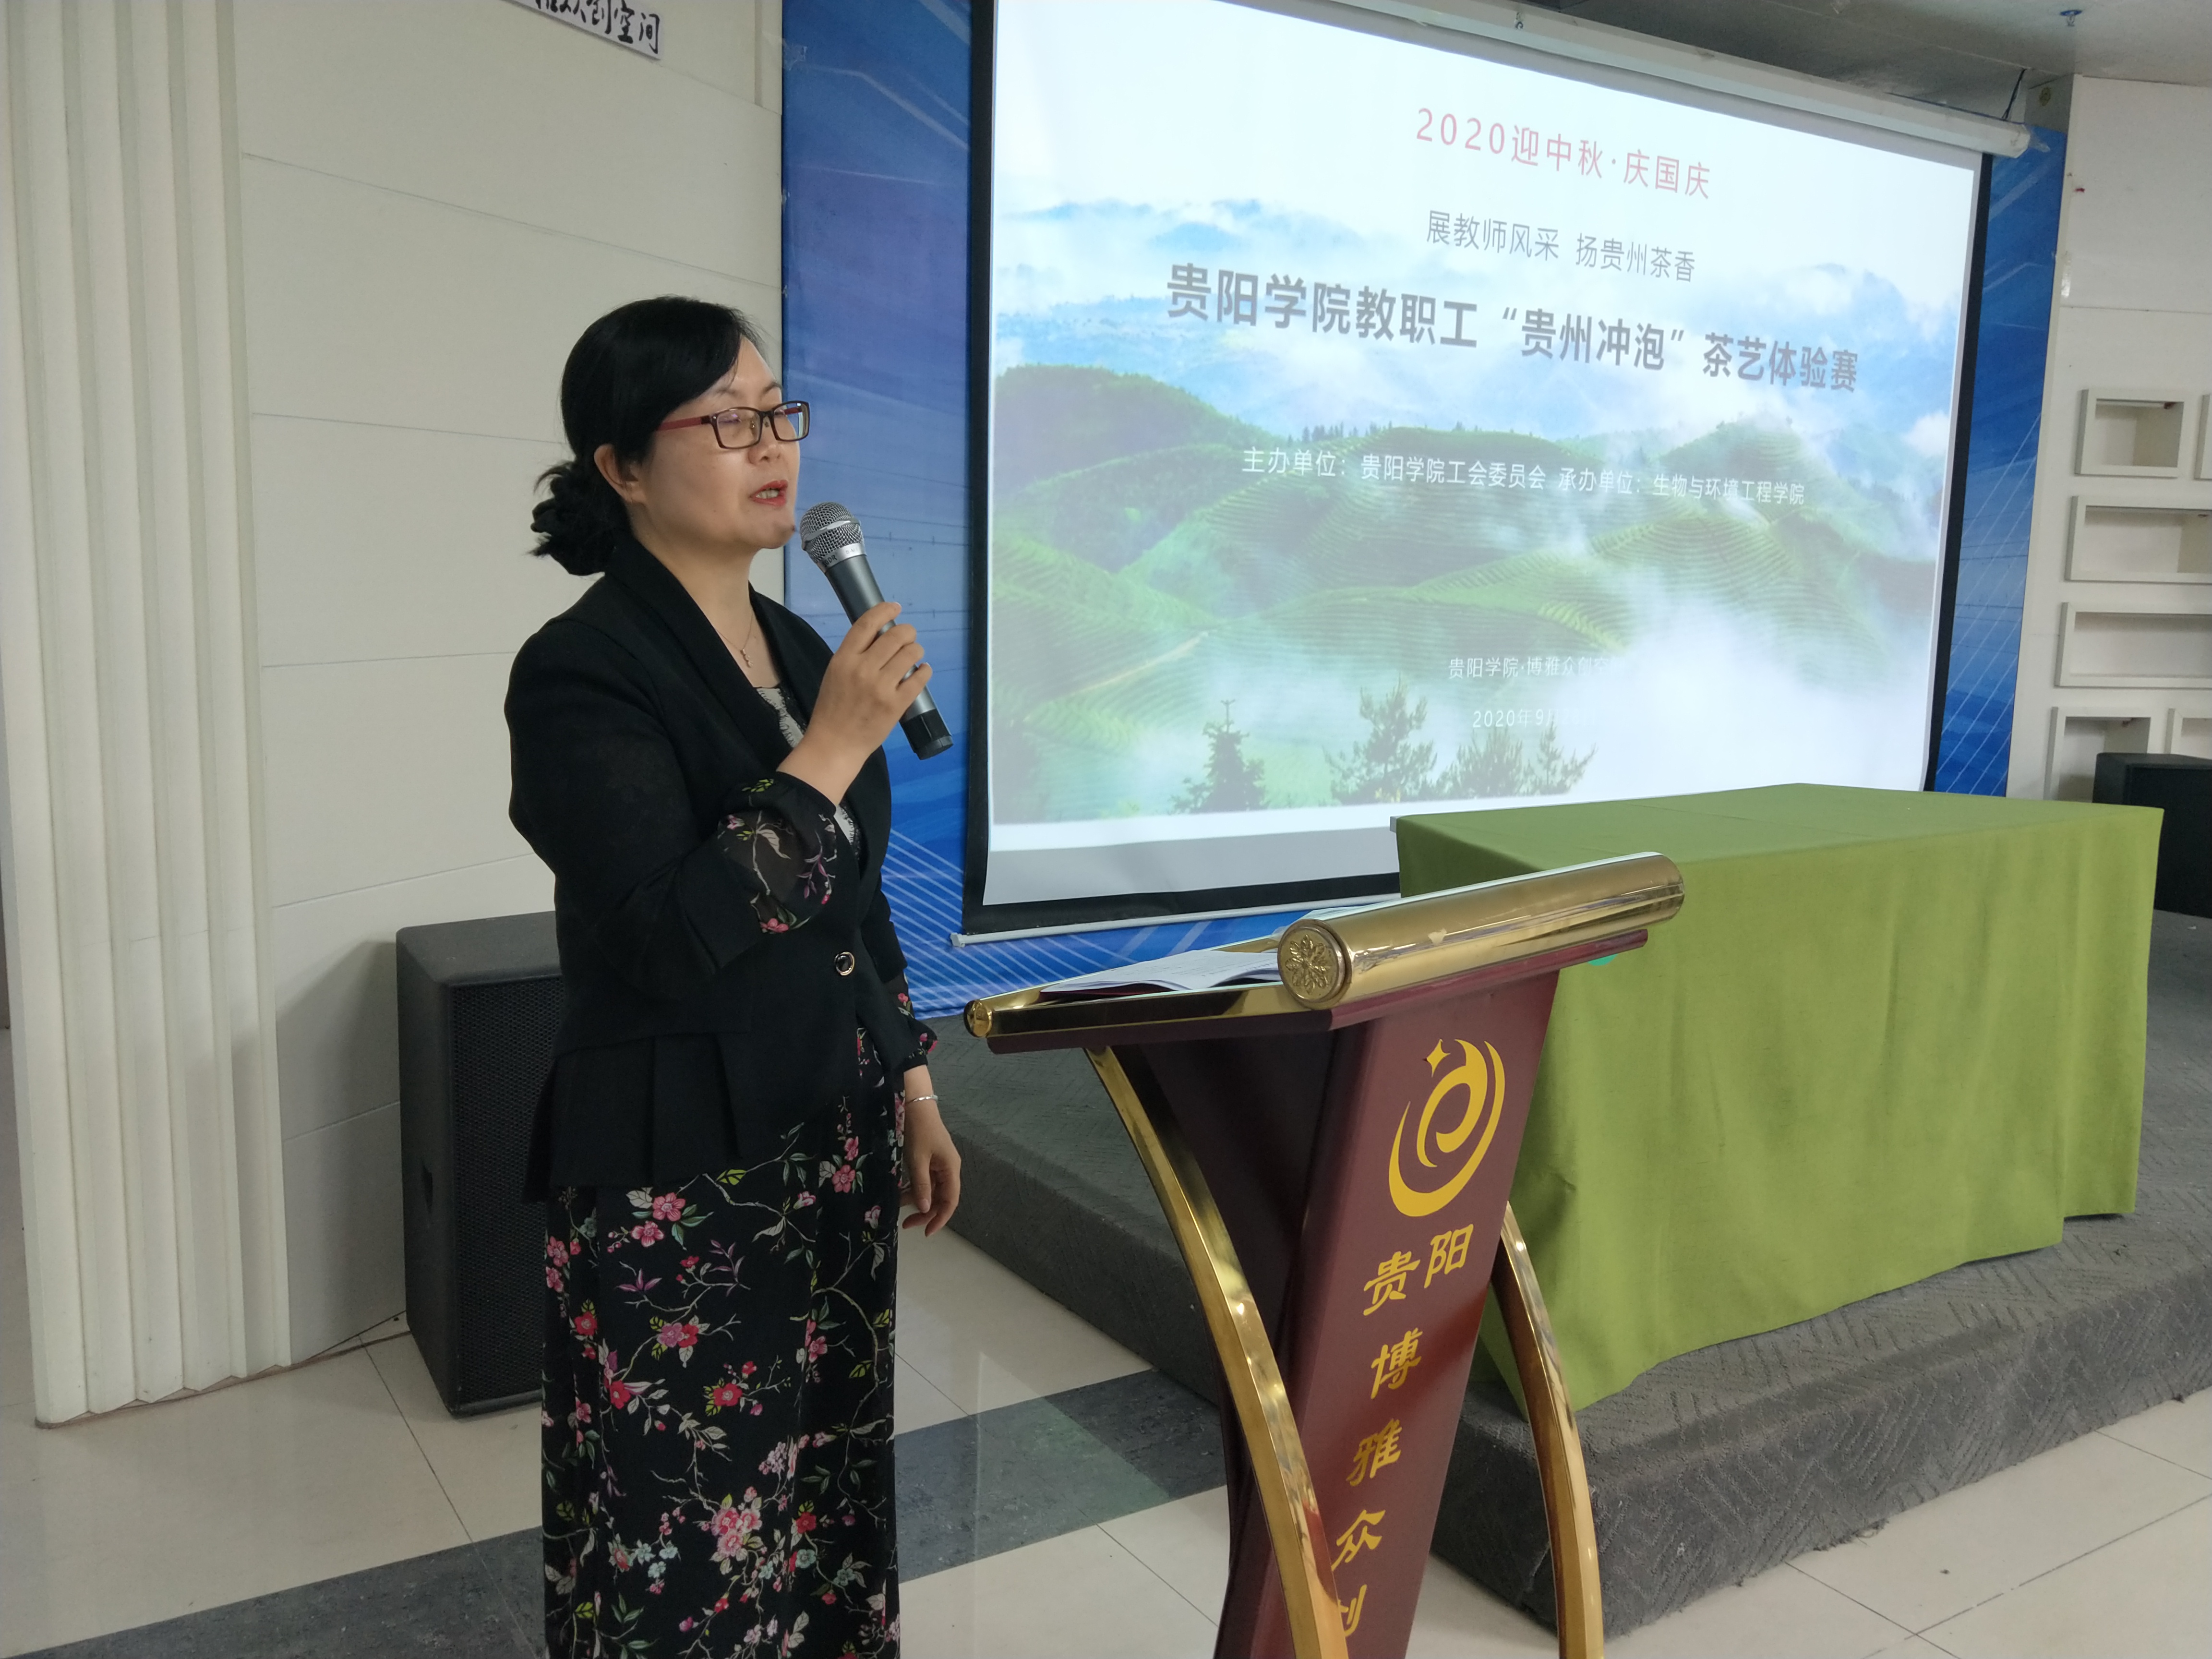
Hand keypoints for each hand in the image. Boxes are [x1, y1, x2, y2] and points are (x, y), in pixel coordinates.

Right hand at [778, 602, 930, 802]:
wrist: (835, 744)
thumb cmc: (833, 709)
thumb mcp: (835, 674)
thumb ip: (854, 655)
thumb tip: (880, 636)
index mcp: (844, 659)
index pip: (867, 624)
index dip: (884, 611)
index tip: (895, 607)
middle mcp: (863, 669)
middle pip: (895, 636)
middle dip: (907, 632)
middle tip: (909, 636)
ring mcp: (881, 687)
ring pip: (911, 653)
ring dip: (916, 650)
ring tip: (914, 655)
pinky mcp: (896, 704)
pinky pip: (919, 678)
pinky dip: (924, 671)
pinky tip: (922, 671)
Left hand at [899, 1070, 960, 1235]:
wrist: (915, 1104)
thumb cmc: (918, 1130)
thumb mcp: (917, 1159)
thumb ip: (921, 1185)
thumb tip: (925, 1209)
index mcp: (950, 1169)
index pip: (950, 1201)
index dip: (940, 1218)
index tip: (926, 1232)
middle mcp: (948, 1169)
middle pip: (941, 1198)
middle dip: (925, 1212)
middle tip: (906, 1224)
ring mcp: (939, 1164)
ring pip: (931, 1190)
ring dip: (917, 1200)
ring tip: (898, 1205)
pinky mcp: (930, 1160)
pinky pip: (925, 1180)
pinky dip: (914, 1188)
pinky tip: (901, 1192)